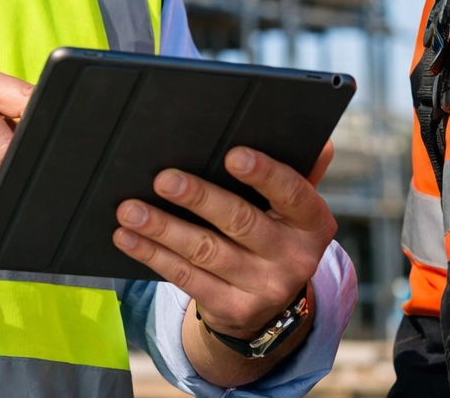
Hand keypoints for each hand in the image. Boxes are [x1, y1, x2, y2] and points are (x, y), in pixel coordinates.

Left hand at [111, 142, 337, 338]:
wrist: (270, 307)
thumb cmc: (275, 234)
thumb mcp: (294, 209)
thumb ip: (301, 172)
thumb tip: (321, 140)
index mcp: (314, 223)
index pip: (293, 193)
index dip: (264, 173)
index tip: (232, 154)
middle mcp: (295, 258)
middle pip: (241, 222)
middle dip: (199, 198)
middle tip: (163, 179)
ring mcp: (264, 288)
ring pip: (205, 252)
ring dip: (163, 228)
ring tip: (130, 209)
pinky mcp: (232, 310)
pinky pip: (186, 278)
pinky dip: (153, 255)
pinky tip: (128, 238)